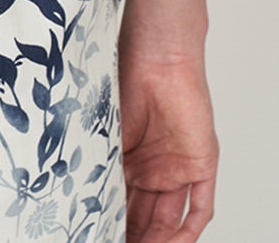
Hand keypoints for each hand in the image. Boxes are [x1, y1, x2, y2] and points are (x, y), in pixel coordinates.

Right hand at [118, 0, 217, 242]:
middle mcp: (153, 165)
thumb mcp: (104, 130)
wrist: (155, 55)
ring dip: (156, 239)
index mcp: (128, 156)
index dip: (111, 219)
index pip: (121, 199)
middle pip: (144, 215)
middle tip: (112, 242)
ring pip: (169, 217)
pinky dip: (188, 231)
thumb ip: (99, 163)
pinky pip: (200, 206)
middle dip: (131, 234)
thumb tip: (78, 197)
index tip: (94, 232)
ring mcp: (177, 165)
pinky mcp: (200, 163)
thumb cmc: (124, 77)